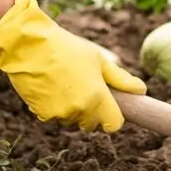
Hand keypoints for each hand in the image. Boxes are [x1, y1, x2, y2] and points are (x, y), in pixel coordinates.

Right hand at [0, 0, 145, 131]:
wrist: (29, 46)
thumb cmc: (66, 48)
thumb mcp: (98, 59)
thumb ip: (120, 79)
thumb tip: (141, 90)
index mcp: (98, 98)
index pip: (114, 124)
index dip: (114, 116)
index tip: (110, 106)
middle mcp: (79, 110)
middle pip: (93, 123)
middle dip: (92, 111)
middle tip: (84, 86)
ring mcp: (59, 114)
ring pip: (72, 119)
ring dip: (72, 108)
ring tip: (64, 81)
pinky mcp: (41, 114)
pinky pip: (54, 116)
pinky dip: (54, 106)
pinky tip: (49, 86)